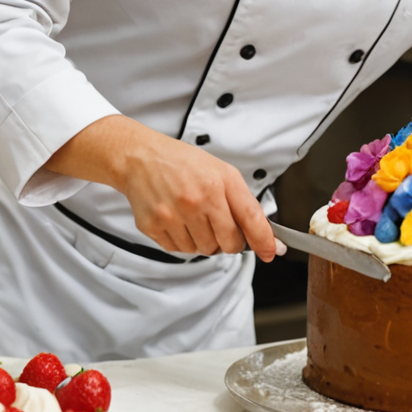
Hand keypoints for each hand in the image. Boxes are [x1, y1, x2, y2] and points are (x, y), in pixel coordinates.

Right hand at [49, 116, 276, 259]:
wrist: (140, 158)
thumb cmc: (182, 164)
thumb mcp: (221, 172)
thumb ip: (243, 203)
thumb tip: (265, 237)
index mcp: (218, 182)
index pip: (250, 219)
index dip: (264, 241)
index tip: (271, 252)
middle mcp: (197, 200)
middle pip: (227, 244)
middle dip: (228, 241)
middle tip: (218, 225)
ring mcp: (173, 215)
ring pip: (202, 250)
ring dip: (203, 241)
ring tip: (193, 217)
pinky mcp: (154, 226)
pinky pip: (179, 250)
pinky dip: (182, 240)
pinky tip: (177, 220)